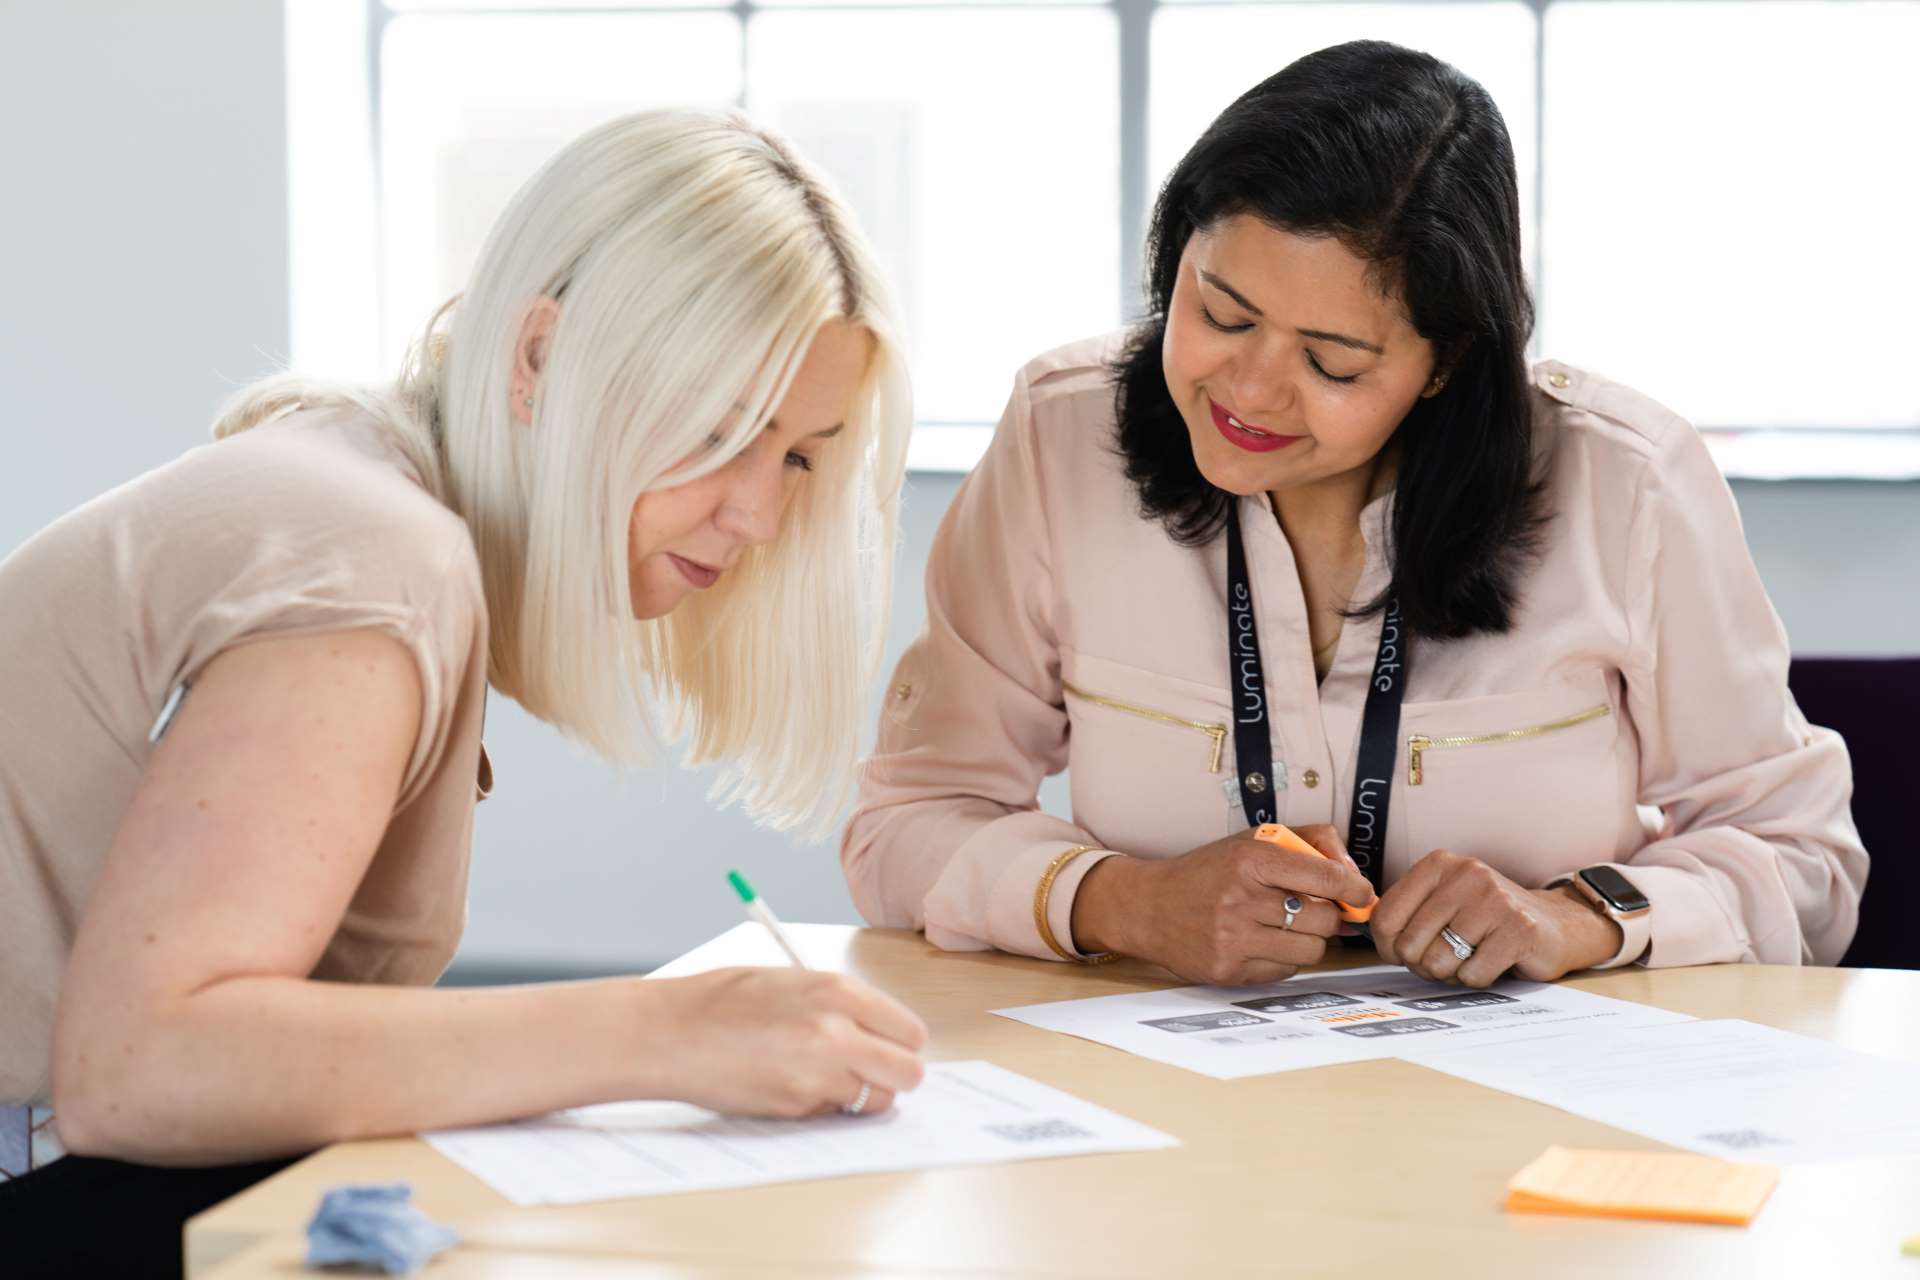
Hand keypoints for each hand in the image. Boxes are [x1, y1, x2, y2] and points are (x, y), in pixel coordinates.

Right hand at [655, 968, 927, 1116]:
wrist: (669, 1033)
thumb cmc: (722, 1000)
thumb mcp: (791, 980)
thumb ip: (840, 1003)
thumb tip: (880, 1030)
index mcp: (837, 991)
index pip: (910, 1031)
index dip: (903, 1042)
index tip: (892, 1045)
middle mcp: (835, 1033)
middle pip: (909, 1073)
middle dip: (897, 1074)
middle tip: (874, 1068)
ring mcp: (816, 1076)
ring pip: (876, 1100)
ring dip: (862, 1093)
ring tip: (826, 1074)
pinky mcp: (795, 1108)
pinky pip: (834, 1113)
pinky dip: (825, 1104)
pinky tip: (792, 1081)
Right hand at [1071, 825, 1376, 986]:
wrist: (1147, 906)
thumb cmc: (1207, 872)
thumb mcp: (1252, 841)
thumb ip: (1311, 843)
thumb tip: (1354, 876)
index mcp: (1249, 860)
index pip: (1324, 877)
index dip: (1354, 888)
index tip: (1363, 893)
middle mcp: (1240, 900)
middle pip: (1323, 919)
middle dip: (1330, 915)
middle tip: (1317, 909)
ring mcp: (1232, 940)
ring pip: (1311, 951)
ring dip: (1310, 940)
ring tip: (1289, 927)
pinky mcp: (1227, 970)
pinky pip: (1285, 972)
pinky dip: (1285, 958)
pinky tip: (1263, 943)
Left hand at [1368, 850, 1622, 986]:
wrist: (1555, 925)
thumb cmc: (1487, 920)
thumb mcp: (1443, 902)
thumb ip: (1406, 914)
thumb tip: (1369, 934)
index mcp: (1438, 864)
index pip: (1385, 917)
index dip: (1388, 947)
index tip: (1400, 954)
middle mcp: (1465, 874)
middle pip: (1409, 944)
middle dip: (1422, 964)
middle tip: (1444, 960)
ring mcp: (1494, 900)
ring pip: (1439, 962)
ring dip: (1450, 973)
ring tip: (1469, 958)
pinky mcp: (1518, 930)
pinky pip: (1472, 974)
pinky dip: (1477, 978)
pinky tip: (1492, 962)